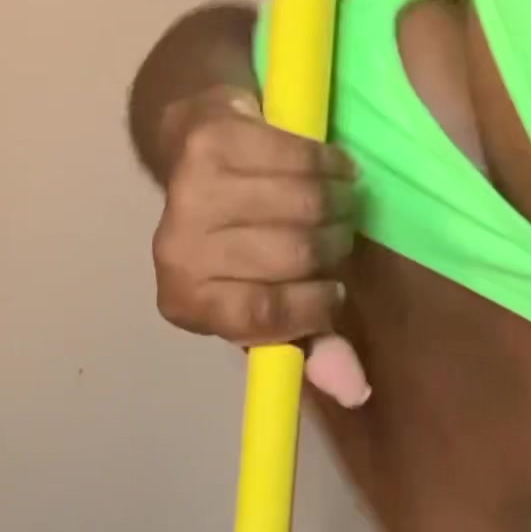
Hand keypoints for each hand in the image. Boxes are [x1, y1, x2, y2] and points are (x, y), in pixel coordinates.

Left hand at [152, 87, 369, 406]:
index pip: (265, 314)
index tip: (334, 290)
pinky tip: (332, 168)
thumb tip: (354, 389)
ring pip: (302, 201)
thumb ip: (311, 346)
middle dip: (332, 246)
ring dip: (338, 200)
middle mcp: (176, 252)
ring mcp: (189, 193)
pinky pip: (296, 155)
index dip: (314, 305)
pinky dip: (328, 162)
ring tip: (340, 202)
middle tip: (338, 237)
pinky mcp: (210, 142)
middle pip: (293, 253)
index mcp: (187, 304)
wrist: (190, 150)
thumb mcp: (271, 303)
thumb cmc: (237, 240)